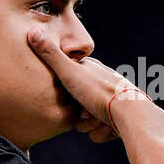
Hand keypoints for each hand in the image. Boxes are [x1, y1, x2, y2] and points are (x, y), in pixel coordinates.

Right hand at [28, 28, 142, 142]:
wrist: (131, 114)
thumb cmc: (99, 92)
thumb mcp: (70, 72)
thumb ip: (50, 55)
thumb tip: (32, 31)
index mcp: (90, 69)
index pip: (67, 80)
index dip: (65, 91)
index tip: (70, 94)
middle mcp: (101, 83)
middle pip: (76, 104)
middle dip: (78, 113)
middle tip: (85, 110)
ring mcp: (111, 101)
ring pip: (87, 120)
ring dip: (90, 124)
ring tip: (98, 118)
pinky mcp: (119, 119)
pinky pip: (100, 131)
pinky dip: (102, 132)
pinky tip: (108, 126)